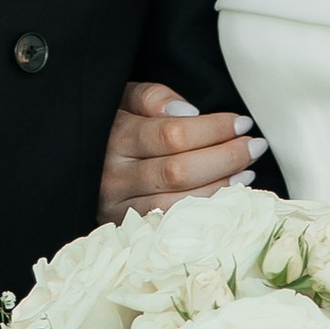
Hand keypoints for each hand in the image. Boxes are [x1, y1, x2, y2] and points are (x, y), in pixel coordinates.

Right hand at [98, 79, 266, 223]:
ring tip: (247, 169)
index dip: (213, 129)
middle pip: (179, 171)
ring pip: (178, 203)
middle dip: (225, 157)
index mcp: (112, 136)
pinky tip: (230, 196)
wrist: (75, 164)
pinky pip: (173, 226)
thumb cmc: (111, 125)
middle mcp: (111, 176)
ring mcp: (116, 209)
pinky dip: (206, 211)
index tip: (242, 122)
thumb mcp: (123, 99)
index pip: (171, 134)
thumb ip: (152, 96)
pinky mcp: (125, 231)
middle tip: (254, 145)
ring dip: (222, 187)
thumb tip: (188, 113)